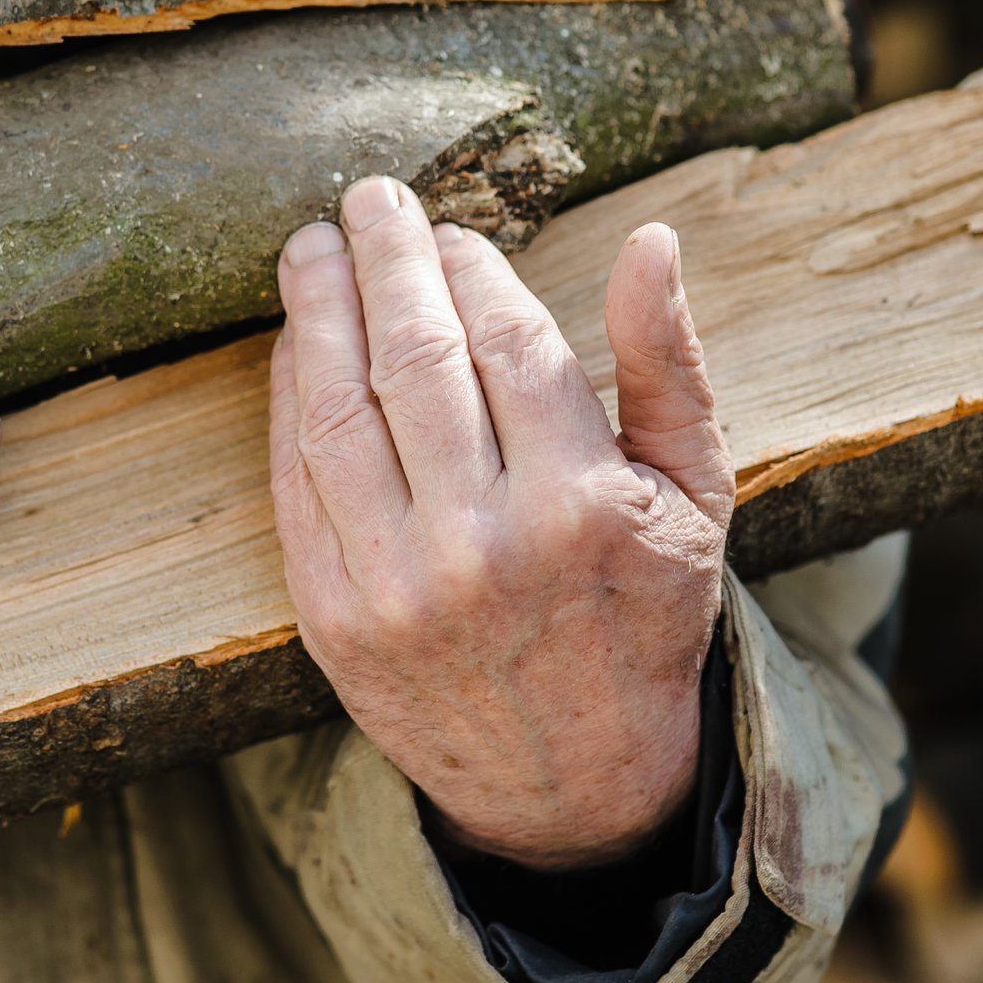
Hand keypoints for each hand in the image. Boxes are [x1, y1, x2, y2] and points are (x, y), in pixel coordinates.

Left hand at [269, 177, 733, 869]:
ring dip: (316, 311)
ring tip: (312, 250)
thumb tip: (653, 239)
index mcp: (582, 505)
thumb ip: (670, 365)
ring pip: (337, 407)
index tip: (452, 233)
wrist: (573, 782)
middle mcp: (482, 543)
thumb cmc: (642, 613)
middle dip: (383, 260)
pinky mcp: (332, 616)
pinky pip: (295, 478)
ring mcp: (396, 584)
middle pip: (413, 355)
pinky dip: (288, 398)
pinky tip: (296, 343)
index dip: (470, 270)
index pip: (505, 341)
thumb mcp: (693, 496)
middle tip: (367, 199)